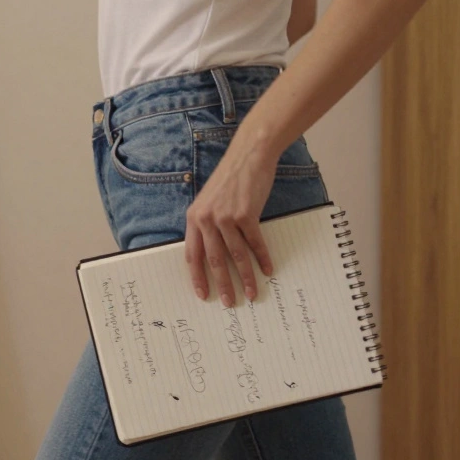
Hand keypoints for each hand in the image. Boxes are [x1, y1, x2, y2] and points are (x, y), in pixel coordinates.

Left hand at [185, 142, 277, 306]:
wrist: (248, 156)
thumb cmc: (230, 180)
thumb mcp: (209, 202)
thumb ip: (207, 225)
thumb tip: (214, 255)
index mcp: (193, 218)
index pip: (192, 255)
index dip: (197, 277)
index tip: (203, 295)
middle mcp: (206, 219)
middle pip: (214, 260)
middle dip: (222, 285)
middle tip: (229, 303)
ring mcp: (226, 217)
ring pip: (235, 256)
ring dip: (246, 277)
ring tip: (251, 294)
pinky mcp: (245, 214)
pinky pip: (255, 243)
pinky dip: (262, 258)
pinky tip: (268, 270)